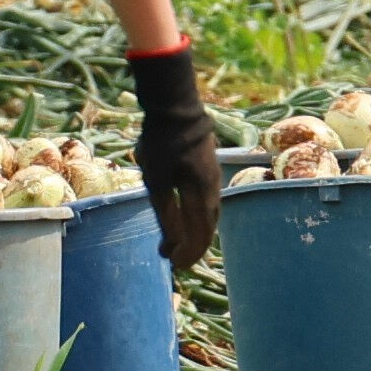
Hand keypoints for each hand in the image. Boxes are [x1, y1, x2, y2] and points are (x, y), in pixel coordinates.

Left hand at [127, 47, 221, 276]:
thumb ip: (166, 214)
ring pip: (210, 215)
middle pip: (208, 228)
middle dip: (192, 247)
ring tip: (180, 242)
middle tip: (175, 260)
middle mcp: (213, 188)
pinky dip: (198, 216)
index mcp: (202, 194)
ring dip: (196, 232)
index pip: (199, 235)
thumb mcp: (157, 181)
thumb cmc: (162, 143)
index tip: (171, 264)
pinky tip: (188, 215)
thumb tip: (172, 245)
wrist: (176, 106)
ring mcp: (214, 176)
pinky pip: (208, 201)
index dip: (186, 253)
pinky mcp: (209, 167)